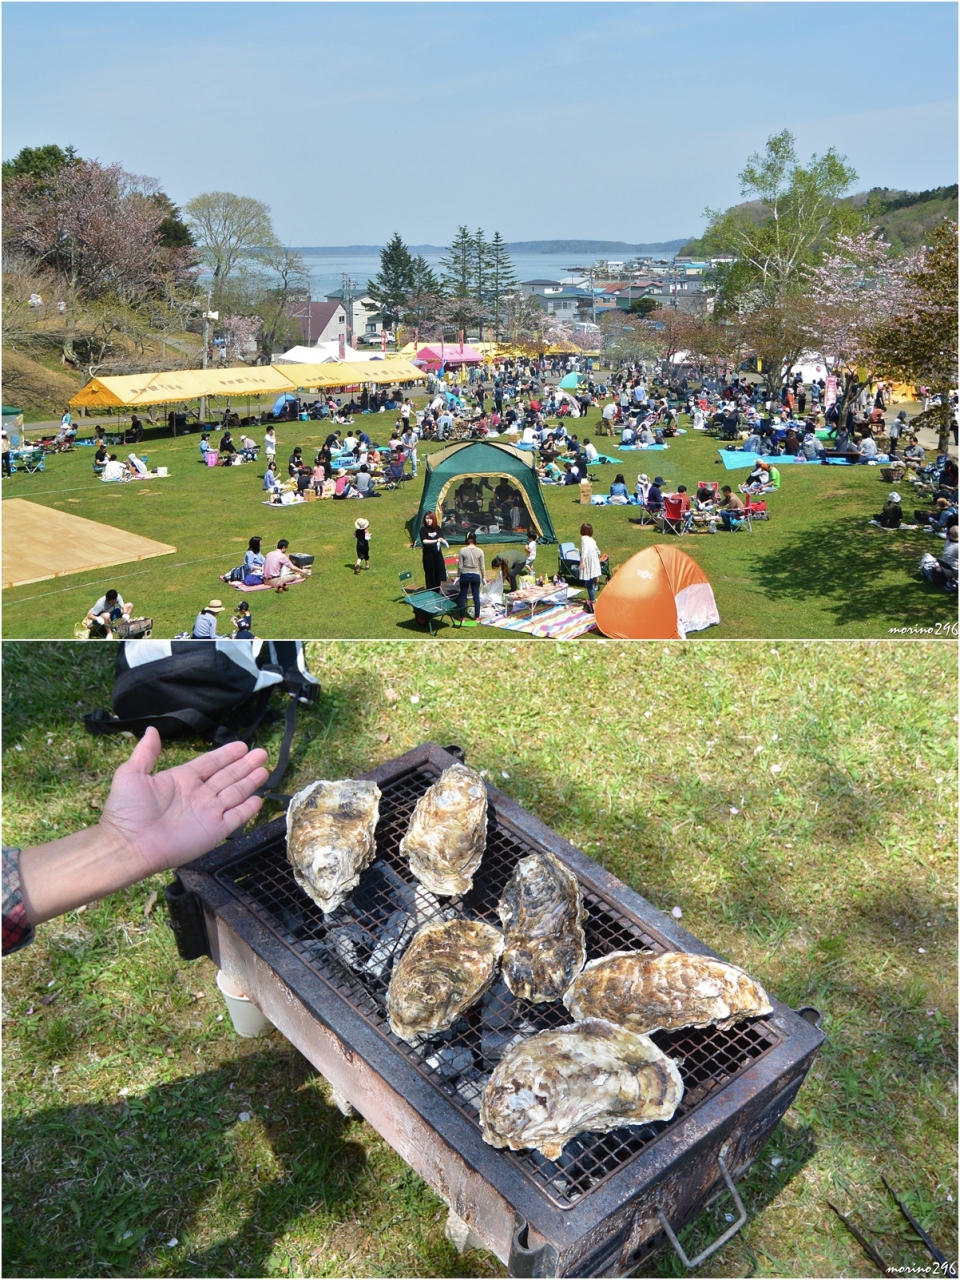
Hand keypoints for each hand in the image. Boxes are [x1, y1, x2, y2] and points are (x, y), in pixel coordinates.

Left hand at [99, 728, 269, 878]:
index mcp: (182, 779)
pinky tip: (258, 799)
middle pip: (227, 776)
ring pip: (235, 793)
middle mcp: (198, 795)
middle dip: (245, 765)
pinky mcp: (214, 831)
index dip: (226, 755)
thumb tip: (151, 729)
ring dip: (250, 782)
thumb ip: (146, 752)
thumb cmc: (127, 810)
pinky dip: (248, 809)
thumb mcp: (132, 774)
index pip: (210, 763)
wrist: (128, 845)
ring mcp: (208, 813)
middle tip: (262, 753)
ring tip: (264, 770)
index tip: (242, 745)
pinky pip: (236, 817)